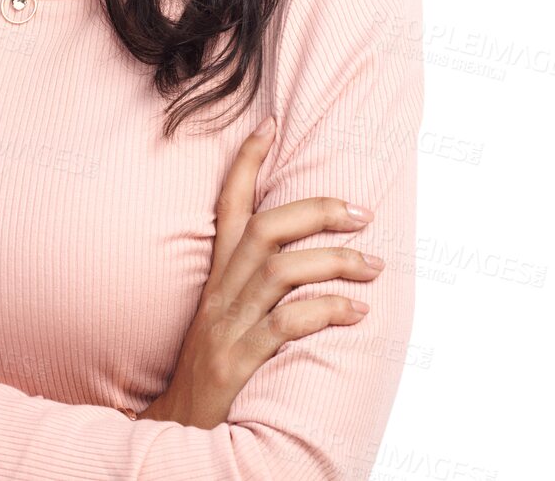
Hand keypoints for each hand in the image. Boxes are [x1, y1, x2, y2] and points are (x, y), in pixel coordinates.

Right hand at [141, 116, 382, 427]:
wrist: (179, 428)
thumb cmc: (212, 370)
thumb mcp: (225, 316)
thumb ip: (253, 284)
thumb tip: (302, 256)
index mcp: (217, 277)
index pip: (228, 206)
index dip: (246, 163)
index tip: (269, 125)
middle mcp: (221, 293)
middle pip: (265, 230)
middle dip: (316, 212)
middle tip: (362, 214)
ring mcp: (228, 327)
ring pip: (281, 272)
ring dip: (336, 262)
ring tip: (375, 268)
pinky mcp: (239, 361)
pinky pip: (285, 324)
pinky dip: (326, 310)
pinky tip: (357, 313)